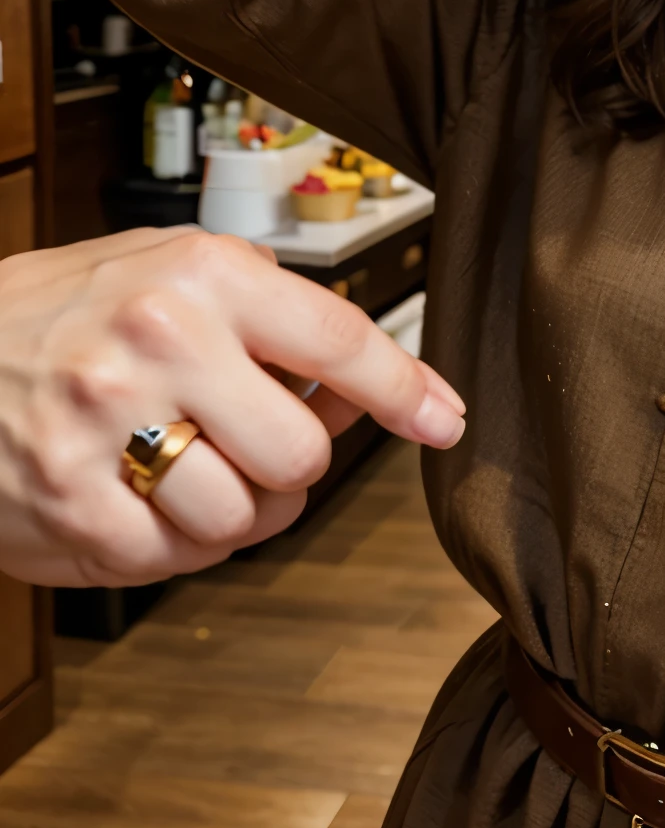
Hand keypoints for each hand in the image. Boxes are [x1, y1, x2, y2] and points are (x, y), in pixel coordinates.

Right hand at [0, 228, 464, 587]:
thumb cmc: (57, 310)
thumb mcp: (163, 266)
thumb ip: (264, 311)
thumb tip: (356, 384)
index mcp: (198, 277)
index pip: (338, 340)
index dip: (405, 388)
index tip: (443, 418)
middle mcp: (159, 346)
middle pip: (302, 455)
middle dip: (293, 461)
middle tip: (253, 439)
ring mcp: (108, 432)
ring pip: (246, 519)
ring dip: (235, 508)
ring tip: (190, 467)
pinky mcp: (68, 507)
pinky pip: (173, 561)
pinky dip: (172, 542)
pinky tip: (141, 496)